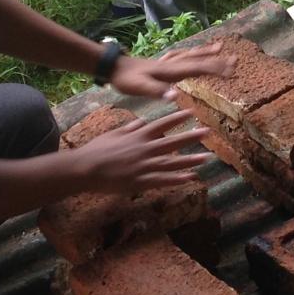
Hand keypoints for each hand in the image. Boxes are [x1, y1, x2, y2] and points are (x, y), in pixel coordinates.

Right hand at [67, 109, 211, 194]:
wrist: (86, 168)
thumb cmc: (96, 150)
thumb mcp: (113, 134)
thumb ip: (130, 128)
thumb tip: (141, 121)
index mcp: (138, 136)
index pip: (161, 124)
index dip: (177, 118)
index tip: (190, 113)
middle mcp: (145, 148)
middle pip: (172, 142)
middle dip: (191, 137)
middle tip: (207, 132)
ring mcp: (144, 165)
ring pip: (172, 162)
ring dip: (190, 160)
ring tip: (206, 157)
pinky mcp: (141, 181)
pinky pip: (164, 180)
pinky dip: (178, 179)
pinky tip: (191, 178)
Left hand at [108, 42, 236, 98]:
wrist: (113, 67)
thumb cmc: (126, 80)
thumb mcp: (140, 88)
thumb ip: (157, 91)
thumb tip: (174, 96)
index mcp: (170, 71)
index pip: (197, 69)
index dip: (215, 69)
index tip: (231, 71)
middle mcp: (172, 64)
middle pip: (198, 60)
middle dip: (217, 60)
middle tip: (235, 59)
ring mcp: (167, 62)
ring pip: (191, 55)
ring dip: (206, 53)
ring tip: (220, 47)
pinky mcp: (162, 63)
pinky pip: (181, 56)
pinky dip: (191, 53)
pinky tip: (192, 53)